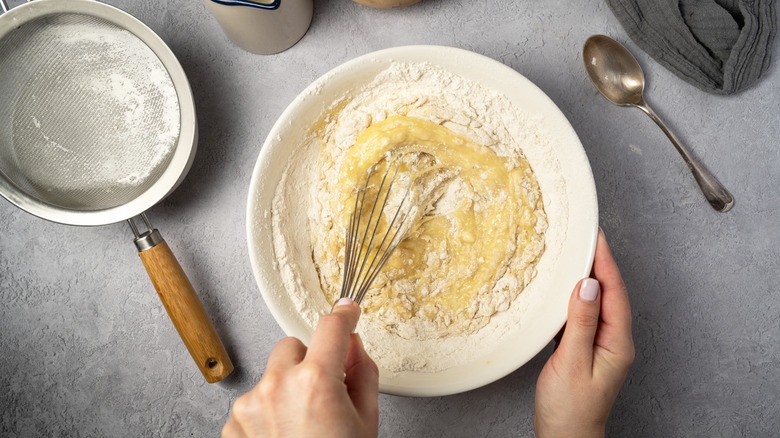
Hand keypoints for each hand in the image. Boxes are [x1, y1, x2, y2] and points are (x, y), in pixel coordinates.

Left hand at [222, 298, 378, 437]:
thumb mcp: (366, 421)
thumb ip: (363, 373)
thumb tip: (354, 346)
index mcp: (315, 382)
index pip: (331, 327)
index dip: (344, 315)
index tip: (347, 311)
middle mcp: (276, 387)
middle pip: (293, 346)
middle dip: (310, 360)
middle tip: (324, 392)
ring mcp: (249, 407)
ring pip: (271, 374)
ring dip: (286, 387)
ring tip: (302, 425)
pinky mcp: (232, 425)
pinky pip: (254, 401)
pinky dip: (267, 412)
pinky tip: (283, 437)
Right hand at [534, 229, 634, 437]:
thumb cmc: (570, 409)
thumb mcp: (572, 362)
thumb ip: (580, 322)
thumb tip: (587, 285)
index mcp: (617, 342)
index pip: (613, 291)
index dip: (604, 260)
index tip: (595, 235)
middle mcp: (613, 340)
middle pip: (608, 292)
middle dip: (598, 262)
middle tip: (584, 235)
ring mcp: (600, 344)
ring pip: (595, 301)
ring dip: (585, 276)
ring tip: (573, 253)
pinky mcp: (585, 349)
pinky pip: (583, 314)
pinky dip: (574, 296)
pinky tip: (563, 289)